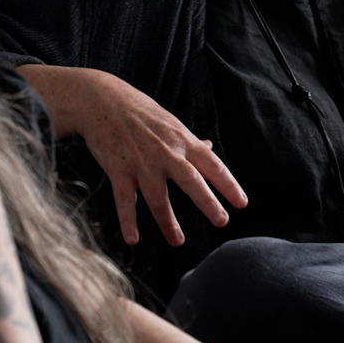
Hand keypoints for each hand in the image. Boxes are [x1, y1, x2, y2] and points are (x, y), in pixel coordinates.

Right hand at [20, 65, 246, 245]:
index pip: (212, 165)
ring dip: (168, 221)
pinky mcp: (118, 169)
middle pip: (191, 180)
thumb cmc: (141, 112)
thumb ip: (190, 141)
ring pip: (157, 197)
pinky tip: (133, 239)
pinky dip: (128, 220)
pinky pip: (124, 199)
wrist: (101, 100)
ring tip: (178, 241)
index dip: (228, 184)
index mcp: (183, 141)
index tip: (241, 203)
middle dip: (207, 202)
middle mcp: (166, 153)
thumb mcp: (171, 123)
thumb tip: (210, 148)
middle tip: (222, 221)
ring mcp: (141, 162)